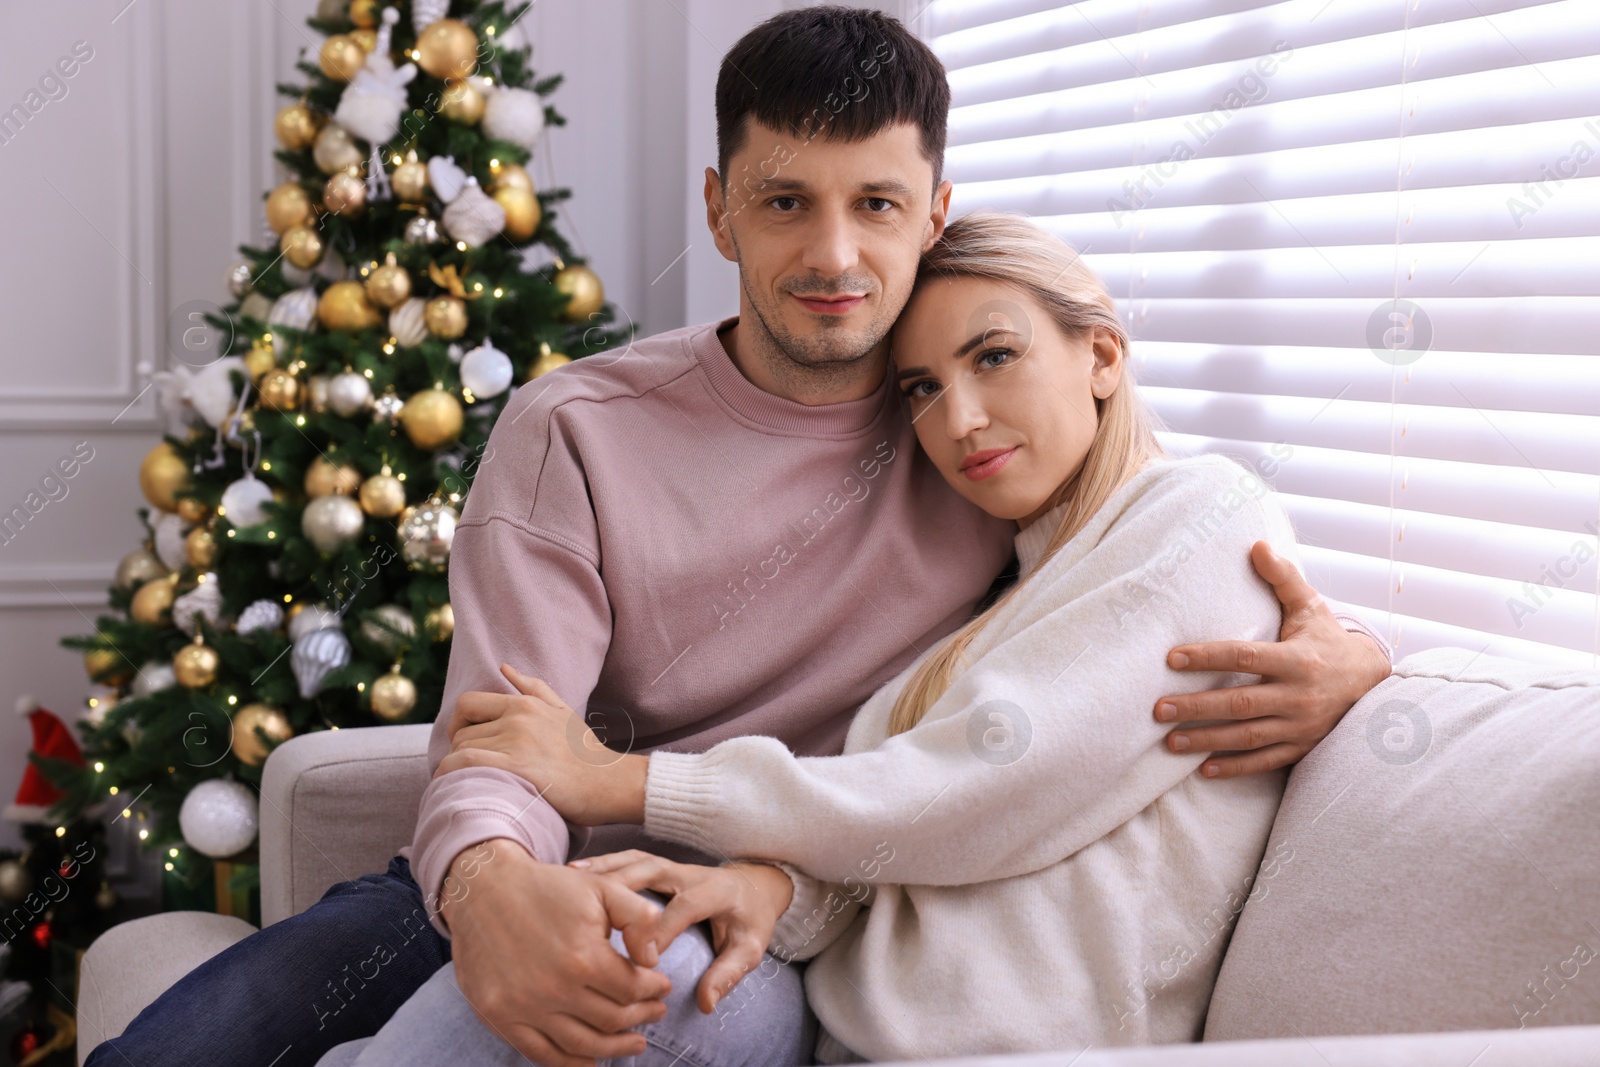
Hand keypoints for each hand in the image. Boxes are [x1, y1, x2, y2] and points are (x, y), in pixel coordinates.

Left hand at [437, 663, 648, 825]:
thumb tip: (504, 667)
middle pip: (462, 732)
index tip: (464, 741)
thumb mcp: (563, 710)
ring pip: (461, 750)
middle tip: (469, 769)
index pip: (468, 703)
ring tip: (467, 781)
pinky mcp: (516, 767)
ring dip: (457, 768)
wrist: (610, 781)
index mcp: (525, 704)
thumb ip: (534, 687)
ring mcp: (516, 742)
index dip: (458, 723)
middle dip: (460, 751)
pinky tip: (456, 786)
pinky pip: (465, 764)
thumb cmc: (586, 752)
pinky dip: (451, 774)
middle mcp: (517, 718)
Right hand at [438, 838, 671, 1066]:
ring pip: (582, 1044)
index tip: (662, 987)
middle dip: (642, 1017)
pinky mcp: (500, 1017)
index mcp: (583, 957)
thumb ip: (638, 918)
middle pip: (612, 1020)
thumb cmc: (547, 888)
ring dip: (614, 1048)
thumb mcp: (602, 887)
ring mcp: (524, 1007)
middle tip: (655, 1013)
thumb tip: (652, 960)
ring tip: (635, 1043)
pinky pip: (541, 1054)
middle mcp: (554, 989)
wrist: (484, 889)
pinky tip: (590, 1061)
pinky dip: (570, 1063)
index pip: (632, 989)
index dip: (653, 991)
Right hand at [568, 849, 794, 1014]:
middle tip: (589, 914)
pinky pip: (624, 863)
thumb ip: (728, 973)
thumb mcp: (750, 948)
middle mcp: (688, 872)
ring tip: (571, 886)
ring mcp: (669, 866)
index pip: (684, 907)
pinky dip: (599, 867)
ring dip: (602, 872)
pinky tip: (575, 873)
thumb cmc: (749, 921)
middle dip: (619, 890)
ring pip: (632, 862)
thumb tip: (706, 1003)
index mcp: (715, 890)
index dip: (661, 931)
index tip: (642, 960)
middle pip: (649, 871)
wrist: (754, 889)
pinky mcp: (655, 868)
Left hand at [1154, 540, 1390, 778]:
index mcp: (1297, 659)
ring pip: (1248, 737)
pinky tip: (1204, 769)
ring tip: (1169, 742)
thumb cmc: (1329, 639)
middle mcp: (1298, 695)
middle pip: (1241, 704)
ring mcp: (1301, 726)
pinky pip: (1266, 762)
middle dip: (1197, 707)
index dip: (1207, 657)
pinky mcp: (1303, 748)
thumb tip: (1256, 544)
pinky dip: (1236, 767)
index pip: (1244, 657)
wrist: (1374, 684)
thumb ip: (1283, 578)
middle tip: (1158, 709)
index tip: (1171, 659)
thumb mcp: (1311, 607)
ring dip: (1207, 740)